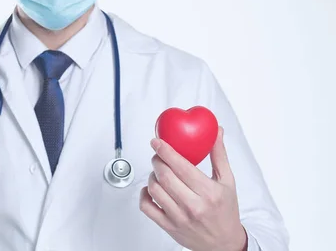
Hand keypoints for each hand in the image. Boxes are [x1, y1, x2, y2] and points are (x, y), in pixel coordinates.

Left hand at [139, 127, 247, 250]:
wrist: (224, 244)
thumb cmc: (226, 211)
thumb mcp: (227, 181)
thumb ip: (218, 155)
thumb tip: (217, 131)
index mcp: (208, 192)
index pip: (181, 166)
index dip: (165, 151)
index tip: (157, 142)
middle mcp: (193, 206)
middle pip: (164, 176)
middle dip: (157, 161)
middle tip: (159, 156)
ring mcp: (179, 218)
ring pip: (154, 189)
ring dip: (152, 175)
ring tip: (159, 172)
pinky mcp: (168, 227)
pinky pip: (146, 207)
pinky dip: (143, 194)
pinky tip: (150, 189)